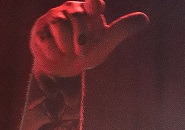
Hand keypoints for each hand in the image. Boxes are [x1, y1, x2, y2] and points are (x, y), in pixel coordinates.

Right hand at [30, 0, 148, 79]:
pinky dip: (53, 53)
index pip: (92, 1)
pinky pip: (46, 40)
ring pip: (59, 26)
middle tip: (81, 50)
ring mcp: (52, 17)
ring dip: (66, 46)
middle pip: (76, 18)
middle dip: (81, 40)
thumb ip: (122, 30)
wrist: (62, 68)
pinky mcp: (39, 29)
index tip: (95, 9)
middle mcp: (70, 9)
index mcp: (87, 10)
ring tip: (68, 50)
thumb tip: (145, 18)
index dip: (93, 5)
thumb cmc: (86, 51)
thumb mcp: (105, 43)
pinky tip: (55, 53)